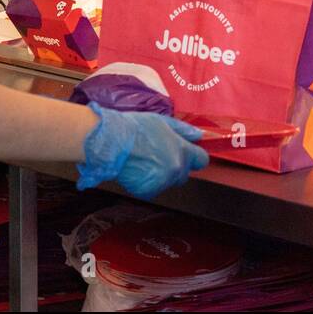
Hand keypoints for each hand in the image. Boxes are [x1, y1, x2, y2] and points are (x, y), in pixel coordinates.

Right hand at [76, 105, 208, 199]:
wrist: (111, 142)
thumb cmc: (135, 128)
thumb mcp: (162, 122)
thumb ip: (184, 130)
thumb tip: (199, 135)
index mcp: (182, 152)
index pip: (201, 160)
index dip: (194, 156)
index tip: (188, 153)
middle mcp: (175, 170)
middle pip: (184, 173)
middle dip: (176, 166)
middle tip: (158, 154)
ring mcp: (161, 183)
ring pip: (168, 181)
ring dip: (161, 175)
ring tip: (144, 160)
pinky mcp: (147, 192)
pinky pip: (153, 188)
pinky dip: (147, 182)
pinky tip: (137, 169)